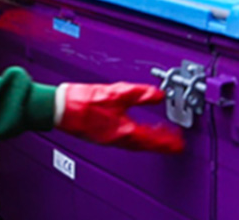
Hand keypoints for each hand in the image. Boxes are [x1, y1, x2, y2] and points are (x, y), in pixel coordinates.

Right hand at [56, 82, 184, 153]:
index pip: (152, 140)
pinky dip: (135, 138)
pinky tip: (135, 131)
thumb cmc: (82, 103)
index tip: (178, 144)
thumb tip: (157, 94)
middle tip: (173, 144)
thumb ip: (139, 93)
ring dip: (148, 142)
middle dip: (161, 144)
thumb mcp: (115, 93)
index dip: (167, 142)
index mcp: (123, 130)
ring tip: (159, 138)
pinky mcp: (101, 135)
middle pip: (145, 145)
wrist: (59, 108)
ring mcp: (108, 139)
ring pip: (135, 144)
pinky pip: (125, 141)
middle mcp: (117, 138)